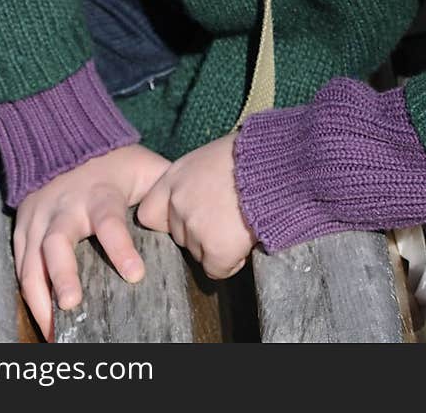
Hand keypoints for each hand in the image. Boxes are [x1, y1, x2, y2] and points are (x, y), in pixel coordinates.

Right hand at [12, 142, 170, 341]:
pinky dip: (27, 294)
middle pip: (58, 242)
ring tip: (53, 328)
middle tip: (71, 304)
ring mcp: (40, 216)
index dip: (121, 248)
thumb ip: (165, 188)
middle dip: (63, 274)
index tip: (135, 275)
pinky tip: (42, 321)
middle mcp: (66, 206)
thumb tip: (195, 213)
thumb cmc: (114, 162)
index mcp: (100, 193)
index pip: (110, 221)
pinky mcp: (23, 226)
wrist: (64, 137)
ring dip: (39, 294)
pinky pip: (20, 263)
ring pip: (32, 258)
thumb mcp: (143, 167)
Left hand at [135, 132, 257, 278]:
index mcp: (173, 179)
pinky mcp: (216, 249)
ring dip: (216, 246)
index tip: (189, 217)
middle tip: (225, 218)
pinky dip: (231, 262)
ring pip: (198, 253)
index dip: (169, 219)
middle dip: (199, 233)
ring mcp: (195, 228)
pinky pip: (217, 269)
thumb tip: (198, 195)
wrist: (276, 166)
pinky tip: (244, 242)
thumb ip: (194, 180)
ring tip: (239, 224)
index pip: (149, 214)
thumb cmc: (250, 155)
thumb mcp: (210, 158)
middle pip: (178, 236)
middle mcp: (177, 204)